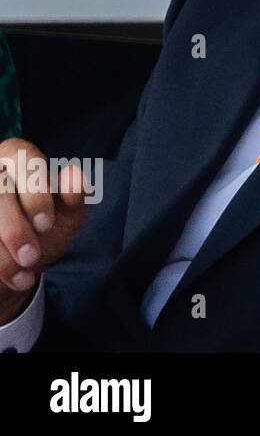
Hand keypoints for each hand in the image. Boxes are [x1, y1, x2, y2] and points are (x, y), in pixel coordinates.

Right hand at [0, 139, 90, 323]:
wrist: (21, 263)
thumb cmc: (46, 228)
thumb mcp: (68, 215)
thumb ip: (75, 196)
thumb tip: (74, 173)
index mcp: (19, 157)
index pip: (22, 157)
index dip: (33, 193)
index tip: (46, 224)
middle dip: (14, 230)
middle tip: (31, 257)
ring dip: (2, 254)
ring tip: (25, 272)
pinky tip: (15, 278)